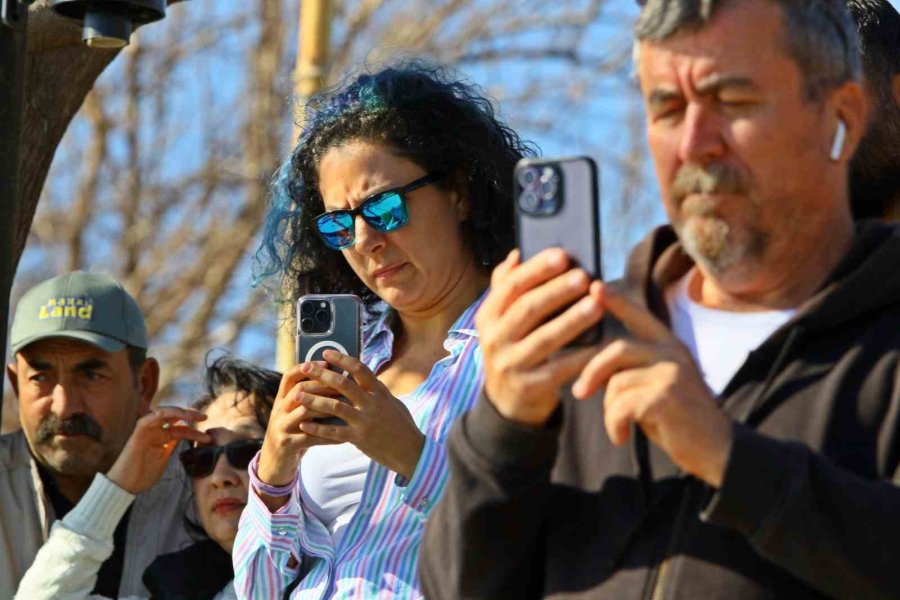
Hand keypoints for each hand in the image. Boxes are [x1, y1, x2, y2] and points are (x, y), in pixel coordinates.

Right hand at [106, 407, 210, 493]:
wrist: (125, 486)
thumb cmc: (142, 475)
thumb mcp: (163, 459)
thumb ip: (172, 446)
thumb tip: (186, 438)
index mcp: (161, 437)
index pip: (181, 428)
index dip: (195, 430)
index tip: (208, 437)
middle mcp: (154, 431)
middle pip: (174, 417)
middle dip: (190, 414)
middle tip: (205, 416)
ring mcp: (146, 431)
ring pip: (163, 414)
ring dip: (179, 412)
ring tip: (193, 415)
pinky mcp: (137, 434)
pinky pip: (147, 420)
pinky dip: (160, 414)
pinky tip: (173, 414)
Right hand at [257, 362, 338, 494]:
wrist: (274, 462)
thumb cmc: (293, 431)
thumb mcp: (295, 412)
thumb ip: (309, 398)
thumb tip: (338, 379)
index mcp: (281, 399)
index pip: (289, 376)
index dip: (306, 367)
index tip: (326, 363)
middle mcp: (278, 410)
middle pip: (298, 391)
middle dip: (322, 386)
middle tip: (343, 386)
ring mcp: (280, 427)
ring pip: (304, 412)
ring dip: (326, 408)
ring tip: (345, 407)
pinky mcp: (286, 444)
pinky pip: (310, 438)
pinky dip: (327, 436)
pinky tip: (343, 436)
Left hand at [296, 351, 424, 480]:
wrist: (412, 451)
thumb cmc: (403, 426)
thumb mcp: (393, 402)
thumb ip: (376, 391)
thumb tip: (363, 377)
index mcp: (380, 391)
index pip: (359, 368)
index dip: (342, 359)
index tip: (326, 353)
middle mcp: (372, 403)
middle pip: (342, 383)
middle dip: (321, 374)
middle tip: (305, 367)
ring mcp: (365, 421)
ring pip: (334, 406)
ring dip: (313, 400)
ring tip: (297, 395)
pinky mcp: (359, 438)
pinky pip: (333, 432)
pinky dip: (317, 429)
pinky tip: (303, 426)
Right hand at [476, 248, 604, 425]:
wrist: (507, 403)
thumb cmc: (513, 349)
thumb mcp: (502, 321)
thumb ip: (507, 288)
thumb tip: (516, 255)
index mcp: (488, 316)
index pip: (510, 286)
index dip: (536, 269)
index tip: (562, 255)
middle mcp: (494, 340)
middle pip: (527, 309)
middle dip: (556, 291)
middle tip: (584, 276)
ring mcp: (510, 365)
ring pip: (544, 338)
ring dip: (572, 320)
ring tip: (596, 305)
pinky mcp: (530, 387)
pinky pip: (561, 368)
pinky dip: (583, 356)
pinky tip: (603, 344)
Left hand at [572, 283, 732, 486]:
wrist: (717, 451)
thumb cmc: (680, 420)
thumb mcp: (660, 385)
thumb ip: (636, 369)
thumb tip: (595, 366)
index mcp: (670, 346)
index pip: (639, 316)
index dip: (616, 301)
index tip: (594, 286)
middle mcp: (672, 353)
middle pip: (616, 349)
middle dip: (591, 371)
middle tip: (579, 392)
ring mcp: (671, 372)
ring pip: (615, 383)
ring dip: (610, 411)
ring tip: (620, 426)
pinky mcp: (665, 395)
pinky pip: (620, 406)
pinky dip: (614, 425)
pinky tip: (622, 436)